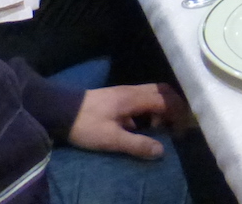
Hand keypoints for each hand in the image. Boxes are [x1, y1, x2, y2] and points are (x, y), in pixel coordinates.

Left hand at [67, 83, 186, 158]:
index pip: (166, 99)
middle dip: (174, 106)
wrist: (60, 110)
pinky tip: (141, 126)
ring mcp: (124, 92)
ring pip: (153, 94)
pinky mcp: (117, 97)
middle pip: (163, 91)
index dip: (178, 113)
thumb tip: (161, 150)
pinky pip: (142, 99)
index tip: (181, 130)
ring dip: (161, 108)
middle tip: (176, 125)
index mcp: (134, 98)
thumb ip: (136, 144)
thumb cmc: (86, 124)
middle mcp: (132, 91)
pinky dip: (150, 110)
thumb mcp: (110, 138)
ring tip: (160, 128)